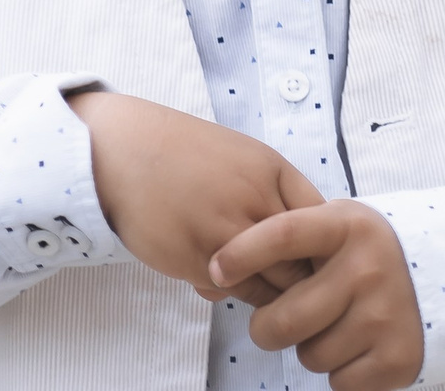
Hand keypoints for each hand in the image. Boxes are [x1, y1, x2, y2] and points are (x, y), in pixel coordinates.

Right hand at [69, 91, 323, 298]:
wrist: (122, 151)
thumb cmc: (182, 155)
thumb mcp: (240, 158)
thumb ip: (272, 196)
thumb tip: (301, 248)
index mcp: (271, 169)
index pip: (322, 224)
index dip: (318, 248)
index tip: (303, 256)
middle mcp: (256, 199)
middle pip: (303, 261)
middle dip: (293, 277)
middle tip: (271, 275)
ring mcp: (229, 231)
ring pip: (273, 286)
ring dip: (262, 290)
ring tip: (238, 272)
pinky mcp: (200, 259)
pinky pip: (234, 293)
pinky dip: (226, 291)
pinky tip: (205, 270)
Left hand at [211, 199, 425, 389]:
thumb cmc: (368, 251)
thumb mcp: (339, 226)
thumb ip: (292, 241)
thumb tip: (219, 272)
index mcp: (346, 226)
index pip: (284, 234)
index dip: (244, 252)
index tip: (215, 267)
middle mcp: (367, 268)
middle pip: (286, 318)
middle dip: (267, 328)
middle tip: (275, 323)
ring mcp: (385, 315)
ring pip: (310, 356)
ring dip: (311, 348)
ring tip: (334, 325)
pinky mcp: (397, 359)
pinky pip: (338, 383)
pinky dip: (340, 373)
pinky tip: (357, 346)